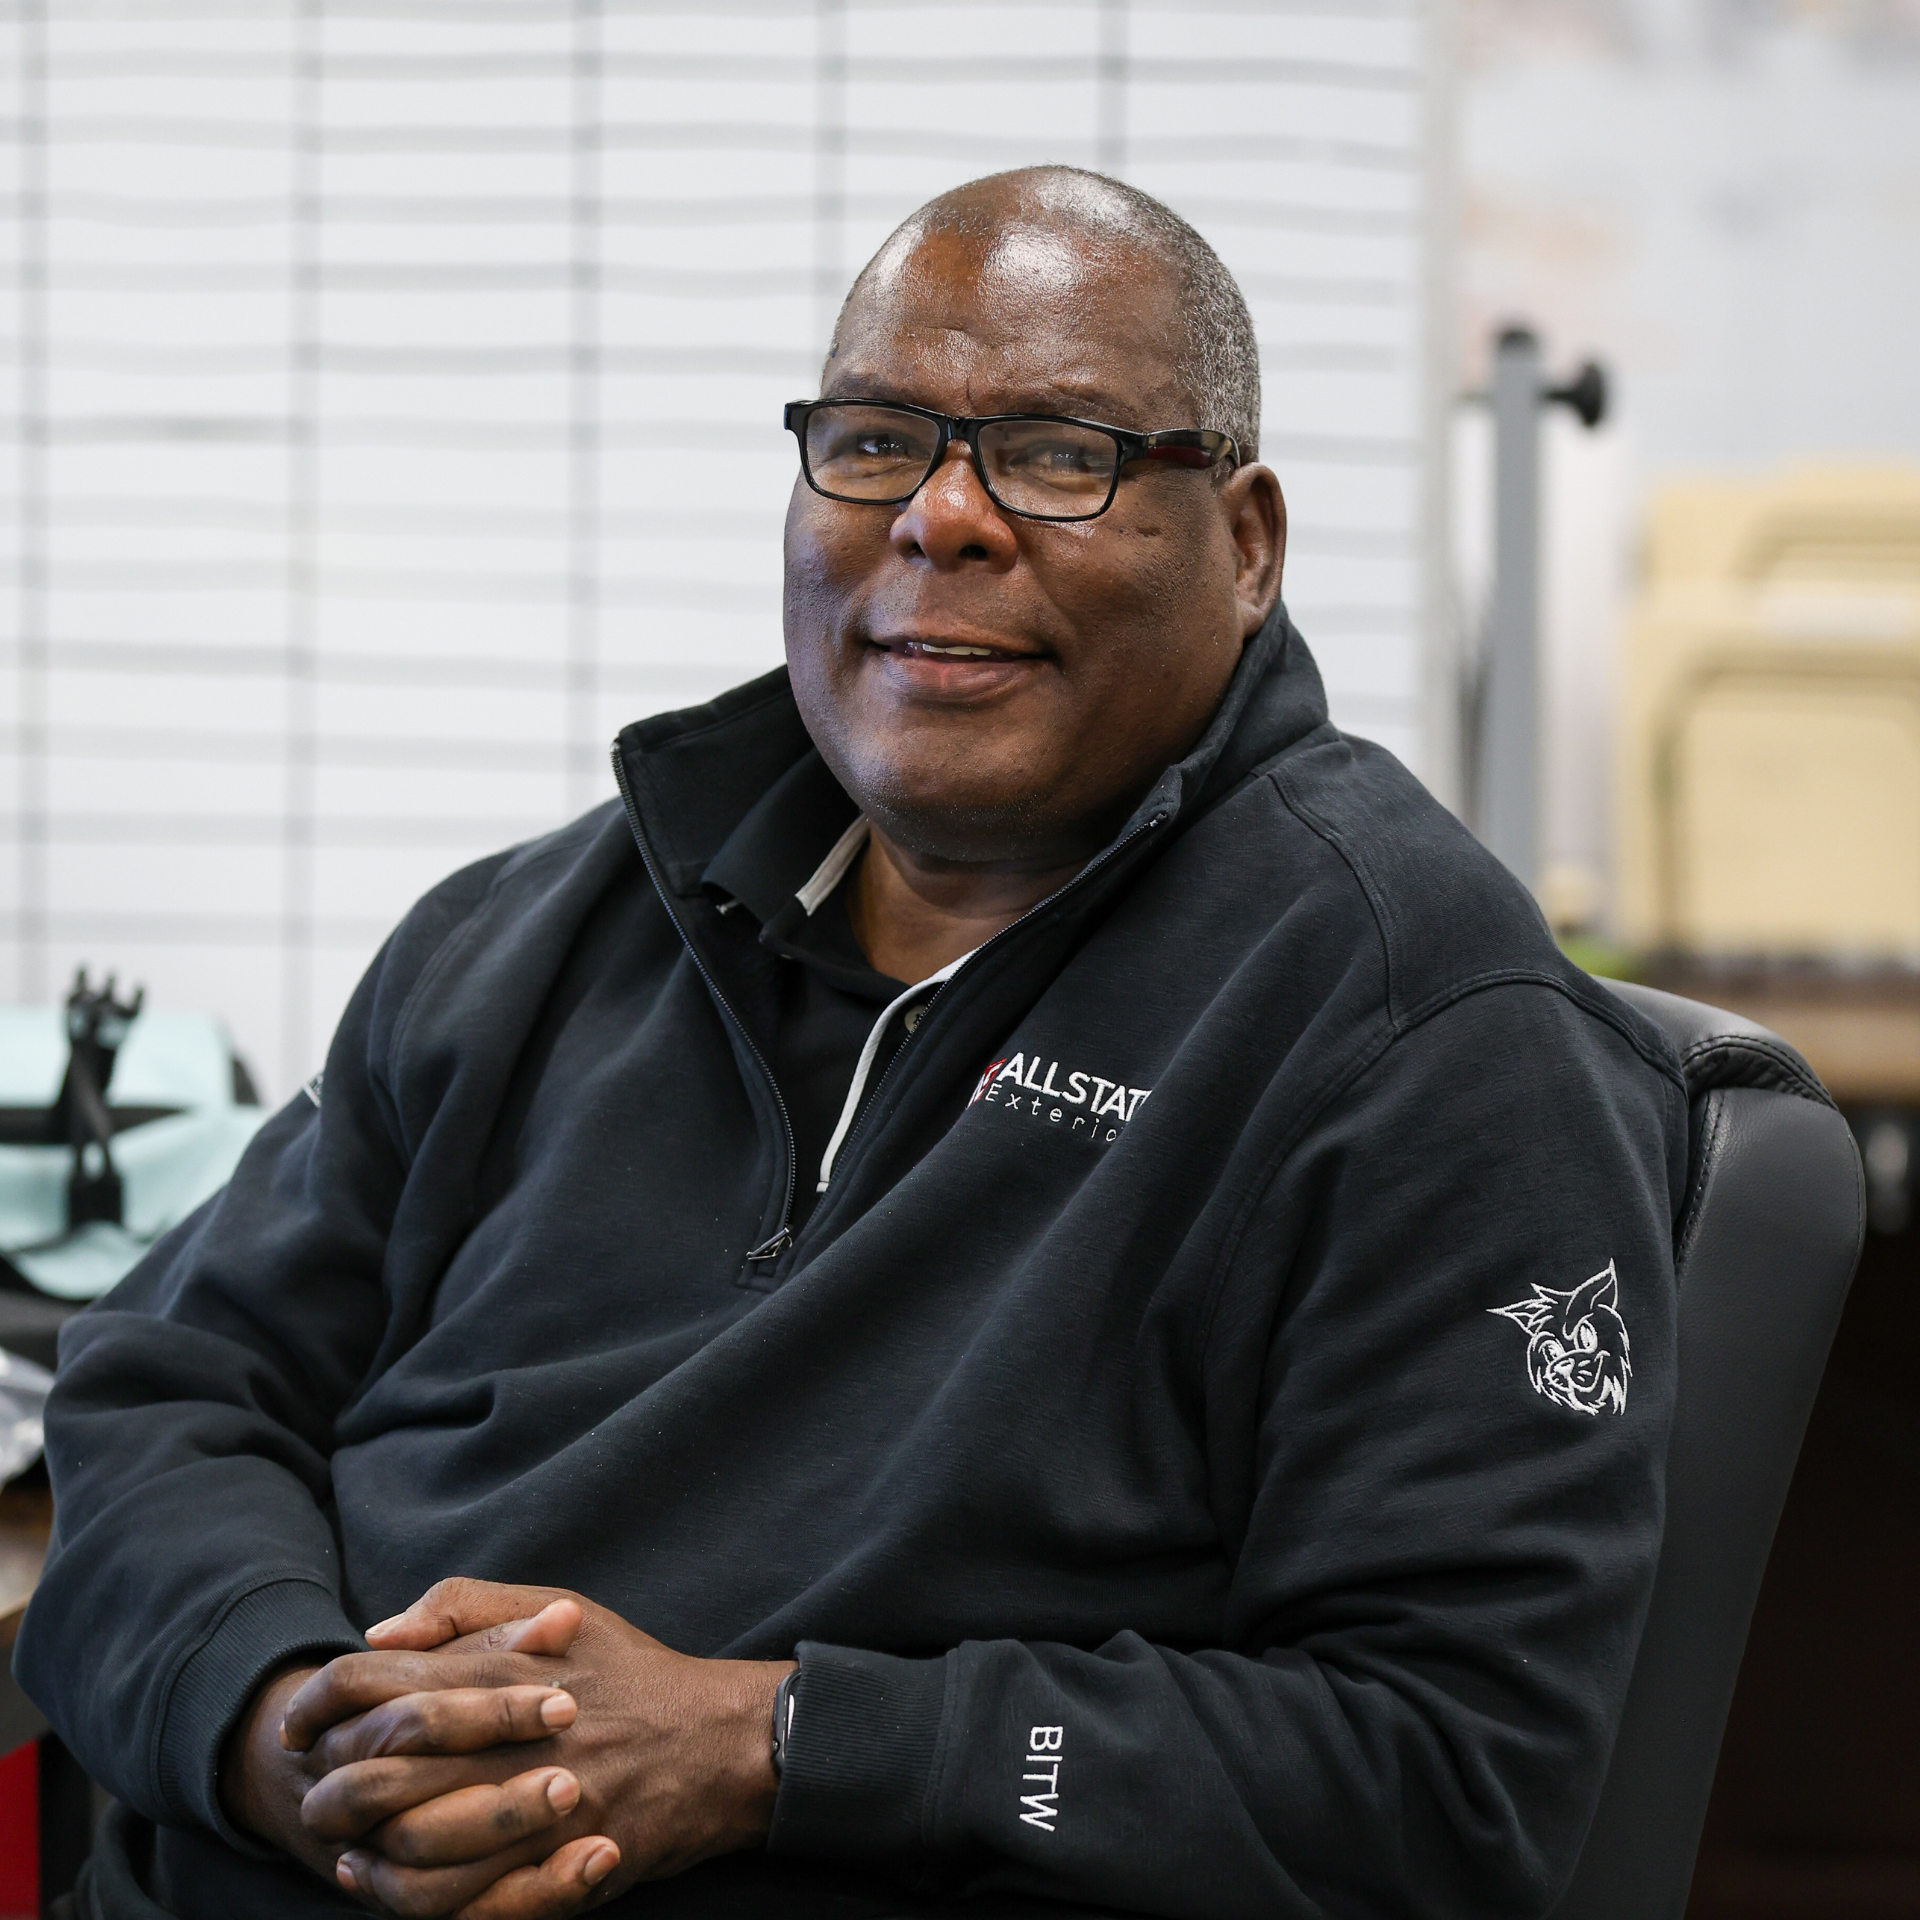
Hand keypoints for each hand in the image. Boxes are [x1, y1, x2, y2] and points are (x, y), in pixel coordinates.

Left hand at [286, 1579, 793, 1916]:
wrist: (716, 1742)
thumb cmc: (631, 1671)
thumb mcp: (558, 1606)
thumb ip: (464, 1606)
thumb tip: (379, 1633)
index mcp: (498, 1669)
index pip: (371, 1683)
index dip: (316, 1702)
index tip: (298, 1721)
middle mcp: (505, 1737)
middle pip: (372, 1769)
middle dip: (324, 1784)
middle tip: (307, 1790)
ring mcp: (528, 1807)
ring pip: (403, 1845)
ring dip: (358, 1849)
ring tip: (339, 1846)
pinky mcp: (548, 1866)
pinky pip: (455, 1899)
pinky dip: (405, 1897)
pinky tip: (383, 1882)